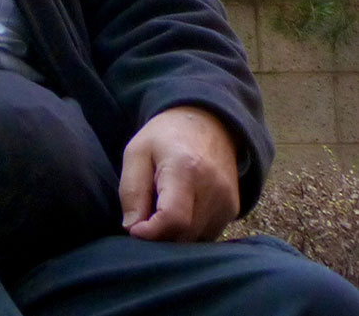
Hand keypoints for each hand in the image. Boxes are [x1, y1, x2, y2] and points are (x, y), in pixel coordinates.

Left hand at [119, 105, 240, 241]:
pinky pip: (206, 235)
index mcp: (185, 170)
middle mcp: (213, 189)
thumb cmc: (164, 138)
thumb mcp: (136, 153)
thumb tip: (131, 228)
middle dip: (158, 237)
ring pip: (195, 240)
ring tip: (159, 212)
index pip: (173, 218)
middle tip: (143, 222)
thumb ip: (131, 191)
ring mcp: (227, 201)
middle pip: (184, 234)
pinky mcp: (233, 209)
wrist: (208, 124)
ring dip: (173, 237)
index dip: (151, 232)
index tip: (134, 230)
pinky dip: (188, 233)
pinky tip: (177, 214)